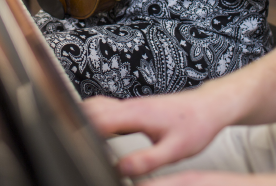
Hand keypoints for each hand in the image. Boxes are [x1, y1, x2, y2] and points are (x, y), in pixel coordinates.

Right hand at [84, 91, 225, 177]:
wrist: (209, 107)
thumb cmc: (196, 125)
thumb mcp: (175, 150)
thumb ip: (147, 160)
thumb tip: (121, 170)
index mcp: (137, 114)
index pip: (98, 118)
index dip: (81, 131)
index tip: (73, 145)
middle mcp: (130, 105)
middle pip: (91, 108)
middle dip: (74, 122)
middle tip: (66, 142)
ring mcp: (131, 104)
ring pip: (97, 105)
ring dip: (83, 117)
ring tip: (74, 137)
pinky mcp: (134, 107)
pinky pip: (106, 107)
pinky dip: (94, 116)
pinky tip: (94, 130)